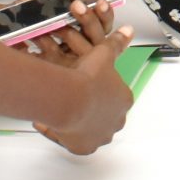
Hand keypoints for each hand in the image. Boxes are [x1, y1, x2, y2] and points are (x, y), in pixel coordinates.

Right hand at [32, 7, 137, 155]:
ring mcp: (100, 137)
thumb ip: (116, 44)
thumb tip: (128, 31)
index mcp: (124, 100)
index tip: (88, 86)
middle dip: (92, 109)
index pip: (117, 97)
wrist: (69, 98)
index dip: (102, 90)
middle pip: (106, 116)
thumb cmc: (87, 77)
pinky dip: (63, 134)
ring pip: (91, 131)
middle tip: (74, 98)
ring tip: (62, 111)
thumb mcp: (103, 55)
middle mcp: (116, 122)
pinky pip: (74, 142)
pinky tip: (51, 123)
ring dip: (79, 122)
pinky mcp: (84, 148)